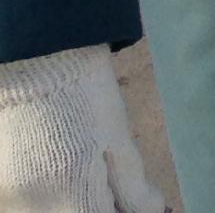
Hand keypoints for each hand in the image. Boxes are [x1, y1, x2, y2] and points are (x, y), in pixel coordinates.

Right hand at [0, 47, 169, 212]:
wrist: (35, 63)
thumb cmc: (84, 96)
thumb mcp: (119, 139)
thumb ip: (133, 186)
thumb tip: (153, 211)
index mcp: (69, 196)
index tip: (137, 205)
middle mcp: (31, 206)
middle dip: (97, 209)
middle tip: (118, 196)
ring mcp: (10, 198)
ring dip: (73, 207)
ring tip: (95, 184)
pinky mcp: (0, 186)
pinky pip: (29, 206)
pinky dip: (53, 202)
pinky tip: (69, 180)